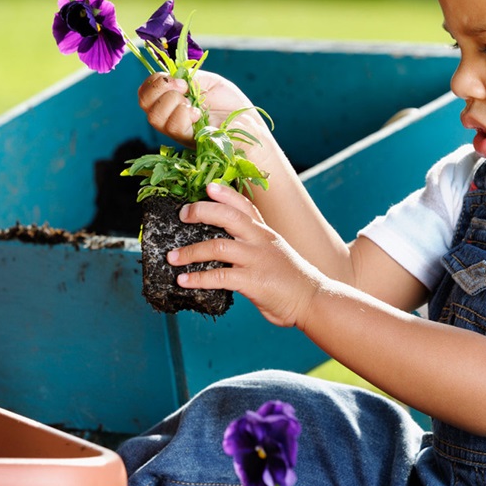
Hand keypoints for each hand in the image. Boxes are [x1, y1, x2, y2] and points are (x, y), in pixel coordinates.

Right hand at [137, 71, 266, 147]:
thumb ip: (189, 77)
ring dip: (172, 101)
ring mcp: (177, 132)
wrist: (249, 124)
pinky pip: (174, 127)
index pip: (146, 92)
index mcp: (171, 102)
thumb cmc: (230, 105)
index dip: (155, 81)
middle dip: (160, 88)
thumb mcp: (209, 82)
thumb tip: (174, 76)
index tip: (179, 79)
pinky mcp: (189, 141)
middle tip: (184, 87)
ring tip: (192, 103)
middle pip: (144, 103)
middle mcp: (169, 118)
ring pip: (155, 117)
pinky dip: (184, 114)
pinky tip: (199, 114)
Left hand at [165, 183, 322, 327]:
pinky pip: (219, 276)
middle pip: (228, 216)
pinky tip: (183, 281)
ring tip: (172, 257)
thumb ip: (253, 244)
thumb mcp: (274, 251)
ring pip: (217, 246)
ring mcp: (257, 260)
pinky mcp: (253, 281)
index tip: (208, 186)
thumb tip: (225, 244)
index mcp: (265, 232)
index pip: (244, 205)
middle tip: (182, 214)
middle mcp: (260, 240)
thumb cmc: (290, 278)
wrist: (312, 299)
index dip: (226, 194)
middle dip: (201, 211)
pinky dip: (197, 278)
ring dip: (190, 251)